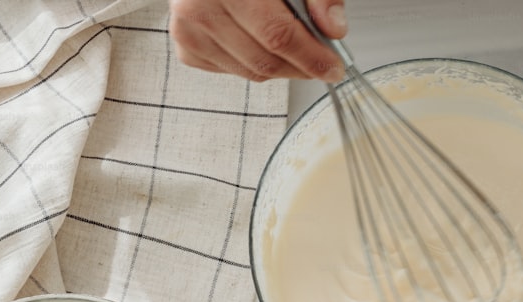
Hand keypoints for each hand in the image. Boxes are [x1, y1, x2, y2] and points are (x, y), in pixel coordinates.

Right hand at [168, 0, 346, 81]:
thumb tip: (334, 30)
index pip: (277, 35)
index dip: (311, 57)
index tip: (333, 67)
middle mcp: (198, 8)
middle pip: (265, 61)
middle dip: (300, 68)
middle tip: (320, 62)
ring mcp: (188, 32)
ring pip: (251, 72)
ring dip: (280, 67)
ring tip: (292, 47)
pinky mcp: (187, 48)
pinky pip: (233, 71)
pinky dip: (253, 63)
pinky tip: (258, 41)